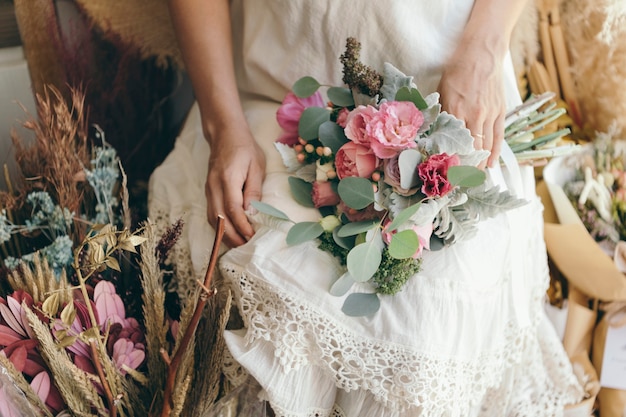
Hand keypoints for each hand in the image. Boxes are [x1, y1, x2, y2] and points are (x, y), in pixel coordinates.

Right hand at [205, 126, 265, 247]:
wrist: (224, 134)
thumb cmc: (245, 148)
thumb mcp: (256, 166)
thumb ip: (254, 190)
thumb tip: (253, 213)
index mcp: (227, 179)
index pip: (232, 209)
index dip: (242, 226)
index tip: (252, 236)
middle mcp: (214, 187)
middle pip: (219, 219)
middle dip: (233, 236)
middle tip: (247, 247)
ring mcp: (208, 190)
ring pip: (212, 219)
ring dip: (224, 235)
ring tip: (240, 245)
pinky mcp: (208, 192)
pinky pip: (211, 214)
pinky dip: (219, 227)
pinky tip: (230, 234)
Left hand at [437, 41, 506, 167]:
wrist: (481, 53)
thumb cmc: (457, 71)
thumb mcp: (441, 92)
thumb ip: (440, 114)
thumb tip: (434, 134)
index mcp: (455, 111)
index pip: (453, 143)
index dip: (450, 162)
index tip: (446, 176)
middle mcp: (473, 115)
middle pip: (470, 149)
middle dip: (465, 168)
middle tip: (459, 182)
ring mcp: (489, 115)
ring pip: (485, 146)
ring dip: (480, 164)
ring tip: (474, 179)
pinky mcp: (500, 112)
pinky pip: (498, 137)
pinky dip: (494, 153)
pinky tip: (490, 164)